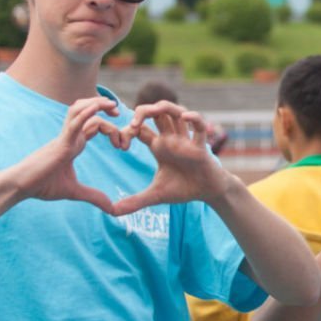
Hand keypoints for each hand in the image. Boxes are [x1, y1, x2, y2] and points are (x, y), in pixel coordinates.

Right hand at [1, 97, 120, 213]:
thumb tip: (112, 209)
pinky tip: (97, 109)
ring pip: (79, 110)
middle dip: (105, 108)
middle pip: (87, 110)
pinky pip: (74, 123)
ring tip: (112, 106)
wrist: (20, 186)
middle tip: (120, 113)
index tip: (123, 145)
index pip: (95, 125)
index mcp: (74, 144)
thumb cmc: (42, 185)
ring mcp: (64, 138)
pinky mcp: (60, 144)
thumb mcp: (74, 192)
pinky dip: (86, 114)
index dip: (111, 128)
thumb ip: (94, 197)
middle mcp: (70, 136)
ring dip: (96, 104)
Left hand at [109, 102, 230, 215]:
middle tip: (133, 124)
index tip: (120, 145)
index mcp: (159, 146)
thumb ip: (135, 202)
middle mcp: (171, 138)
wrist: (208, 193)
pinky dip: (193, 118)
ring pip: (175, 112)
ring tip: (152, 112)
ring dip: (163, 107)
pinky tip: (184, 118)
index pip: (140, 128)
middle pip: (156, 112)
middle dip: (142, 111)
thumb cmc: (184, 189)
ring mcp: (186, 140)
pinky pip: (199, 125)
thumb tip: (112, 212)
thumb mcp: (155, 195)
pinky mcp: (200, 145)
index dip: (128, 131)